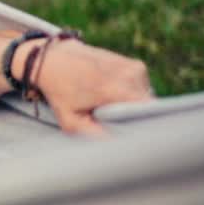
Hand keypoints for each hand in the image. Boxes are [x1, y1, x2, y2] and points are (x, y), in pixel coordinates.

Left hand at [32, 38, 153, 135]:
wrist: (54, 59)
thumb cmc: (60, 92)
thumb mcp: (70, 120)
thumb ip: (93, 135)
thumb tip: (116, 145)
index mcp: (116, 89)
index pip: (148, 111)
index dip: (143, 124)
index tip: (129, 131)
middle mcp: (130, 75)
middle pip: (147, 107)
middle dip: (132, 115)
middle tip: (109, 117)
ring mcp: (134, 67)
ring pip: (145, 97)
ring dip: (131, 104)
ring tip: (108, 103)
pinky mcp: (135, 64)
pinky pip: (142, 87)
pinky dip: (130, 93)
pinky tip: (111, 93)